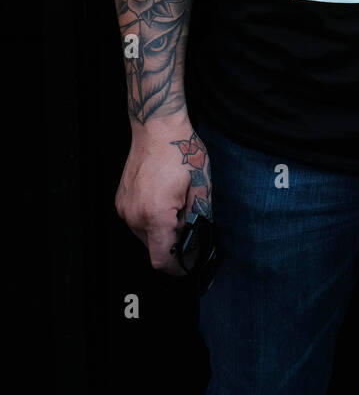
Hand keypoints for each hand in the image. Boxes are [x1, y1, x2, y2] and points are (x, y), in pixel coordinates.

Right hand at [115, 117, 212, 276]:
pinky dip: (150, 218)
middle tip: (187, 219)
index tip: (186, 264)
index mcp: (155, 215)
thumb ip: (199, 218)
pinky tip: (163, 198)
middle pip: (154, 248)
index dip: (176, 267)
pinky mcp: (120, 200)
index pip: (161, 260)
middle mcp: (134, 215)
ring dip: (161, 229)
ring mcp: (124, 208)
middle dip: (172, 241)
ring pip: (145, 235)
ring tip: (174, 204)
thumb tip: (198, 239)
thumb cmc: (180, 151)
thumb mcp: (201, 186)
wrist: (157, 127)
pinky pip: (136, 221)